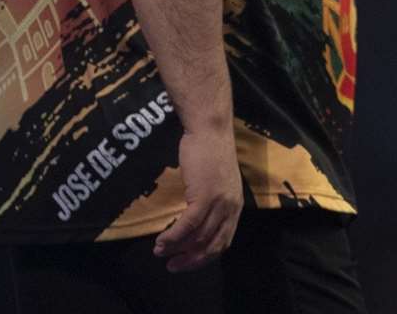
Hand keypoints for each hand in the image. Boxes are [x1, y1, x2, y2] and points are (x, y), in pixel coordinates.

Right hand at [154, 126, 243, 271]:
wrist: (210, 130)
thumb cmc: (210, 152)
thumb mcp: (218, 182)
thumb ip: (213, 202)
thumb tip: (196, 222)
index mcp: (236, 205)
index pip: (223, 241)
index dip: (204, 257)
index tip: (186, 262)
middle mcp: (231, 207)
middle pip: (213, 245)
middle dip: (191, 260)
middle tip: (172, 266)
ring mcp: (219, 203)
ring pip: (198, 238)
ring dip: (177, 249)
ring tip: (160, 252)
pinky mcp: (205, 196)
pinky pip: (188, 225)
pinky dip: (174, 237)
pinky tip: (162, 240)